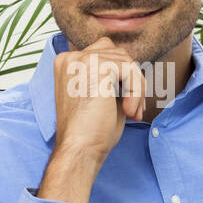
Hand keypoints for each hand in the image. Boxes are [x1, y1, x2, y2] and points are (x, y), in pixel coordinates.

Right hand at [52, 35, 146, 161]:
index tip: (127, 103)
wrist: (79, 150)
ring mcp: (81, 60)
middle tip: (133, 110)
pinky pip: (129, 70)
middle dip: (132, 82)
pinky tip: (129, 112)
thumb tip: (135, 66)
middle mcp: (70, 57)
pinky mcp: (97, 67)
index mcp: (66, 63)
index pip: (104, 52)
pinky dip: (136, 91)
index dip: (121, 76)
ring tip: (132, 113)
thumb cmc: (90, 130)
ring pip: (127, 62)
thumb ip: (110, 76)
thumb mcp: (99, 95)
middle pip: (118, 54)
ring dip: (136, 88)